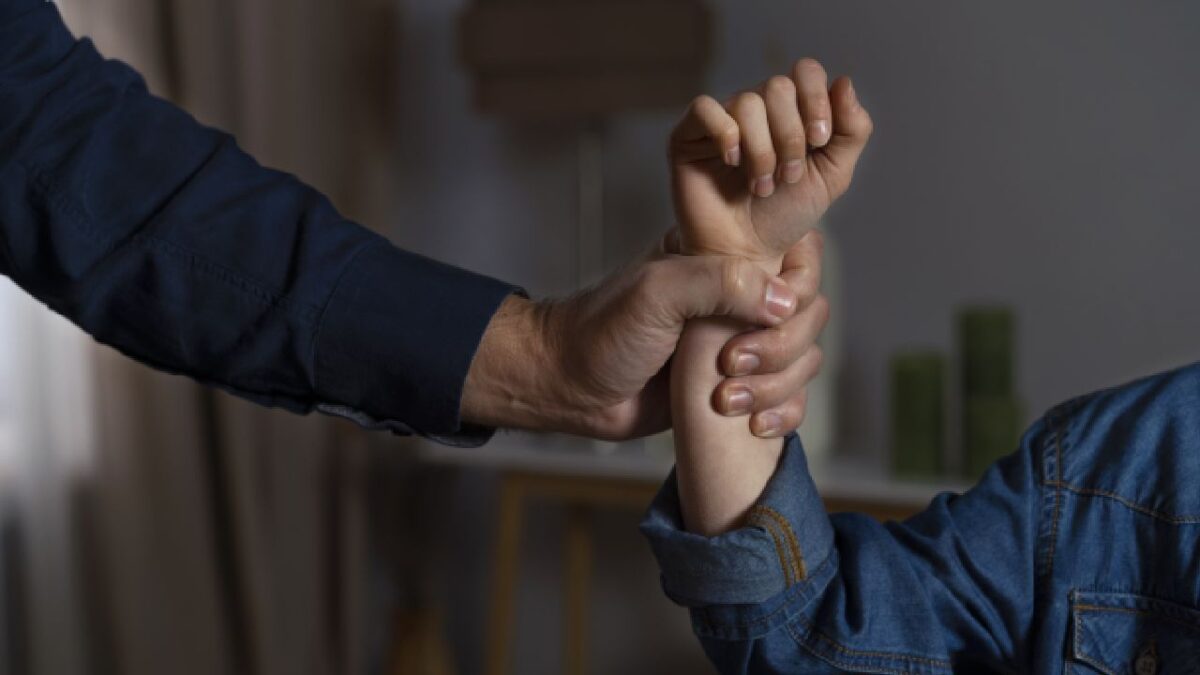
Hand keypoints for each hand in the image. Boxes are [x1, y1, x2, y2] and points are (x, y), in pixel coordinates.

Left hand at [460, 231, 828, 440]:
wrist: (571, 388)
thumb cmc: (602, 331)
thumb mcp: (657, 292)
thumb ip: (720, 283)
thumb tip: (785, 302)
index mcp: (725, 257)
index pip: (799, 257)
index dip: (795, 288)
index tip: (764, 315)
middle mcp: (740, 297)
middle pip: (810, 314)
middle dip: (781, 347)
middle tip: (731, 364)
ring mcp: (742, 343)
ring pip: (804, 359)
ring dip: (777, 385)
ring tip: (726, 400)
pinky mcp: (739, 387)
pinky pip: (790, 398)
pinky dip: (783, 413)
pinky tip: (754, 425)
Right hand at [669, 58, 872, 260]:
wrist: (747, 254)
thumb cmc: (784, 216)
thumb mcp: (832, 176)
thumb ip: (851, 132)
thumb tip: (845, 82)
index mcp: (791, 111)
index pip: (805, 72)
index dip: (816, 99)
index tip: (819, 141)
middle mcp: (756, 109)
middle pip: (778, 86)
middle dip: (791, 136)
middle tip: (788, 177)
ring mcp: (721, 120)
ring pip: (747, 102)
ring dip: (762, 150)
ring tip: (761, 186)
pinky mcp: (688, 135)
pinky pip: (705, 108)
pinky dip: (725, 134)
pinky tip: (732, 163)